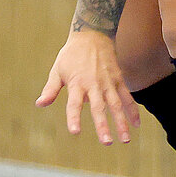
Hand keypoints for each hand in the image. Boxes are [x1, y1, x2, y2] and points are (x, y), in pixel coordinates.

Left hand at [35, 29, 137, 144]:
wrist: (92, 34)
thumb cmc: (71, 55)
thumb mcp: (57, 70)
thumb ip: (50, 89)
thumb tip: (40, 104)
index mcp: (76, 83)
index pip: (74, 103)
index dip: (74, 117)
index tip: (75, 132)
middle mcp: (93, 84)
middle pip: (98, 107)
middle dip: (103, 125)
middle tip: (106, 142)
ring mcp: (108, 82)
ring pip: (116, 104)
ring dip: (121, 122)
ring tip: (125, 140)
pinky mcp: (118, 79)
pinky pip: (127, 97)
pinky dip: (132, 111)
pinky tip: (136, 125)